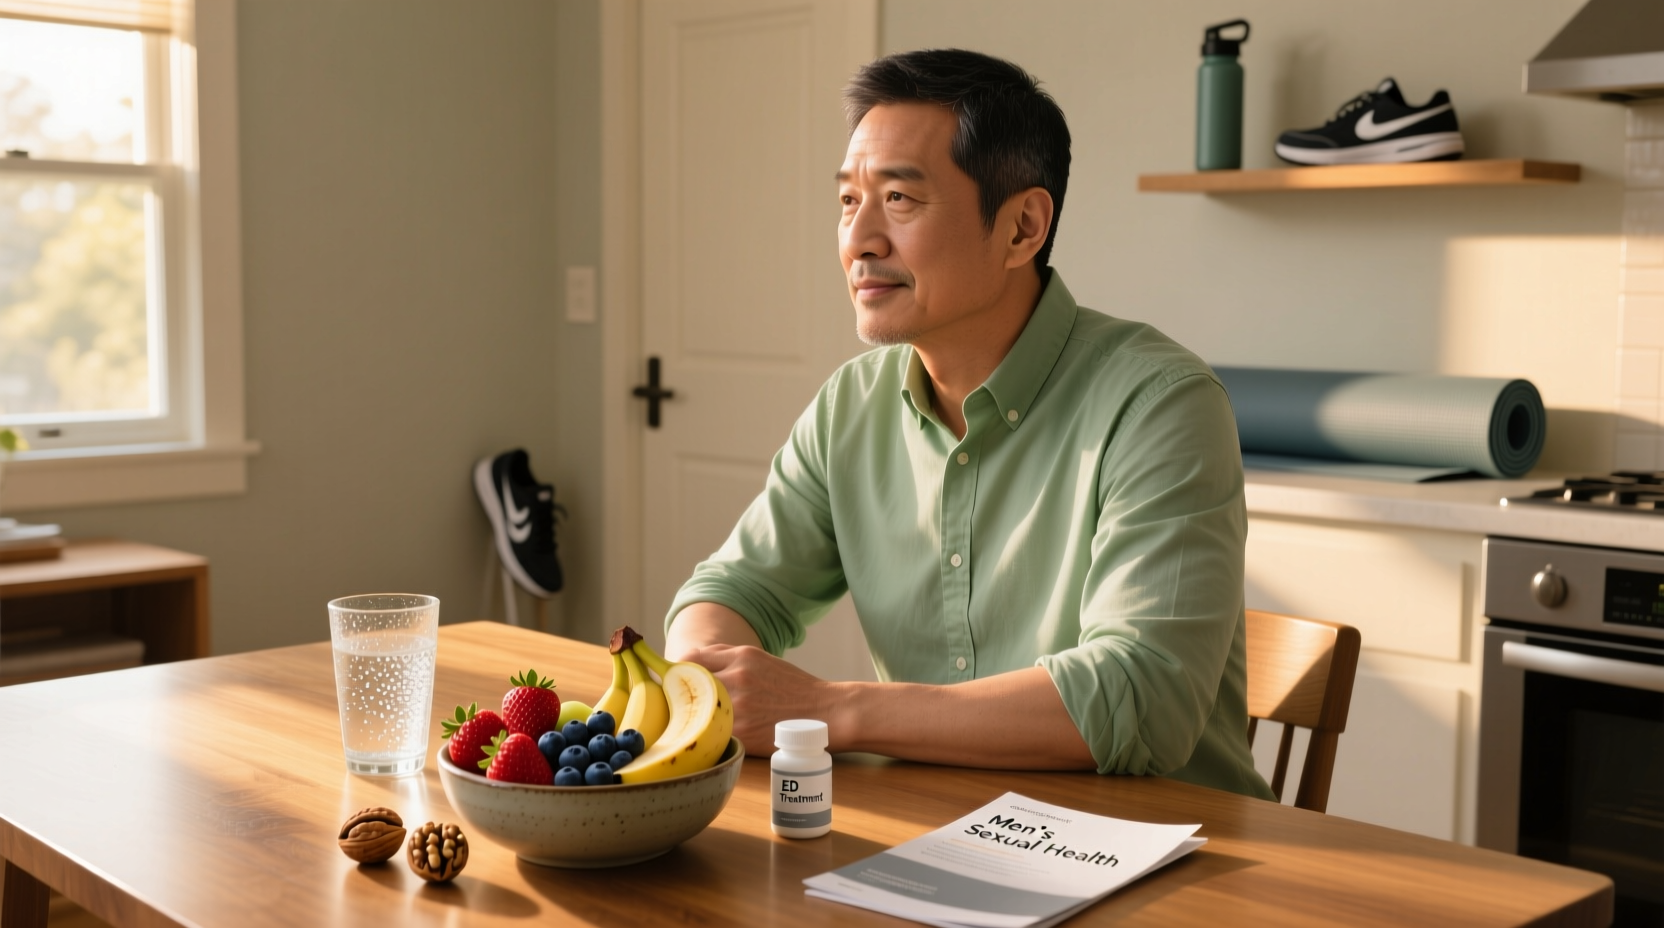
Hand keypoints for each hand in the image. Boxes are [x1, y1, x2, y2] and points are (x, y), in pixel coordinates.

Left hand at [677, 644, 838, 752]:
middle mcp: (737, 678)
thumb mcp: (763, 661)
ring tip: (689, 718)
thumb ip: (728, 658)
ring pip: (696, 707)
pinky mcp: (740, 732)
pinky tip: (705, 733)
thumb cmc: (793, 688)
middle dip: (679, 692)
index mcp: (743, 657)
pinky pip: (710, 728)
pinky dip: (705, 730)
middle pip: (688, 682)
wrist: (825, 713)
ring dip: (689, 712)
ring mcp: (738, 706)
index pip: (691, 659)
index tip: (673, 679)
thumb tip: (692, 660)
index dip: (677, 670)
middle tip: (675, 702)